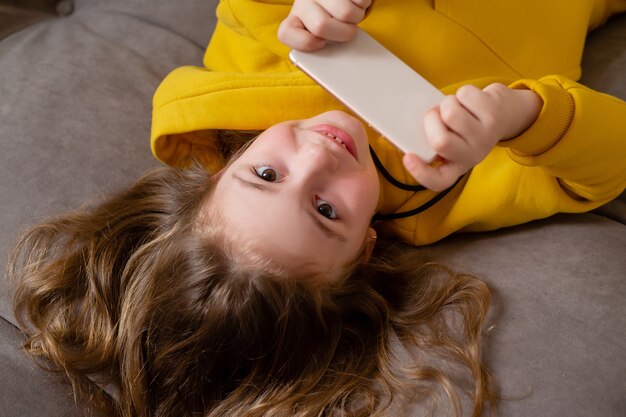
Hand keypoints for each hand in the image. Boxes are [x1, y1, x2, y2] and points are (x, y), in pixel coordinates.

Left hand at [278, 0, 371, 50]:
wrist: (338, 0)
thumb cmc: (331, 26)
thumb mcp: (324, 41)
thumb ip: (324, 55)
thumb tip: (341, 67)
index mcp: (293, 22)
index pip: (285, 33)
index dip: (305, 42)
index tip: (321, 44)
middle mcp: (302, 2)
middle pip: (321, 25)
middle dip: (342, 34)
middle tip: (347, 32)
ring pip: (346, 12)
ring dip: (357, 18)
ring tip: (352, 16)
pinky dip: (363, 4)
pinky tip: (356, 2)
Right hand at [403, 83, 542, 190]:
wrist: (506, 114)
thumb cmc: (467, 125)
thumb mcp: (452, 138)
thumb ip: (431, 138)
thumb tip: (403, 125)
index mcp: (457, 166)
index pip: (438, 181)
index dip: (420, 173)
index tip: (408, 158)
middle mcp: (473, 157)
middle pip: (441, 141)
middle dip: (431, 119)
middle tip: (435, 114)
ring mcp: (485, 137)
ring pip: (450, 113)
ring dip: (448, 102)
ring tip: (456, 105)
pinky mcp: (494, 115)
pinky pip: (465, 96)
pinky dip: (463, 93)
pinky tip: (472, 100)